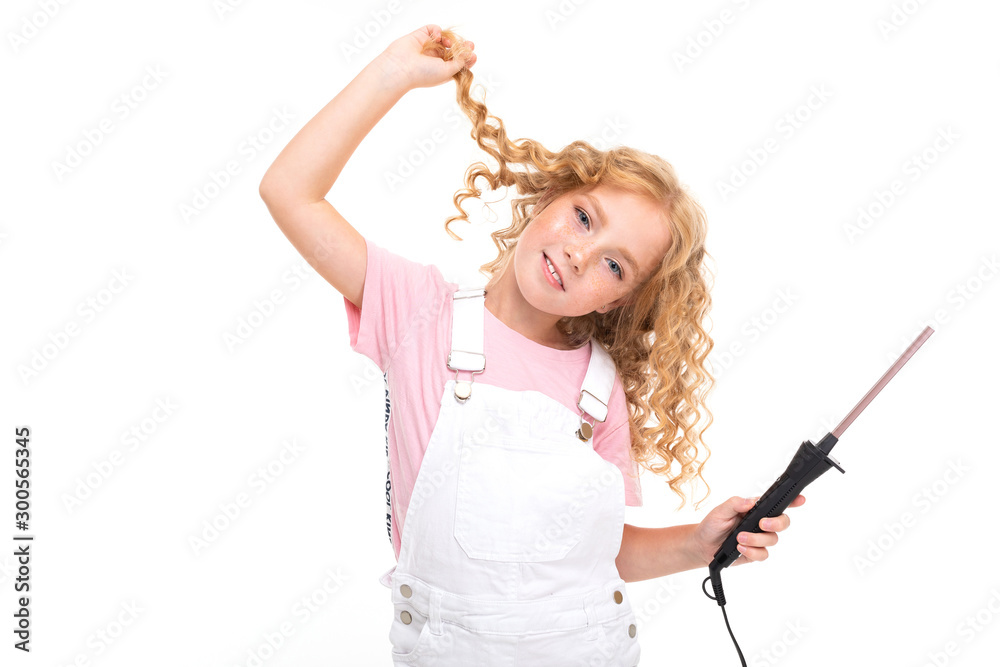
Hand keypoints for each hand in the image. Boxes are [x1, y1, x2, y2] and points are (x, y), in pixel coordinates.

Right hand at [374, 24, 476, 90]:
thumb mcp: (448, 72)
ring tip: (448, 44)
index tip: (474, 55)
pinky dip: (438, 31)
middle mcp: (436, 59)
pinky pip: (434, 29)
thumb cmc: (423, 74)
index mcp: (442, 70)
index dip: (467, 58)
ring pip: (445, 39)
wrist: (401, 68)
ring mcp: (429, 47)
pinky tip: (438, 37)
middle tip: (469, 44)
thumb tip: (470, 54)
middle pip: (454, 50)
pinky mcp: (421, 36)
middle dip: (462, 47)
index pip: (458, 63)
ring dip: (450, 39)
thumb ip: (460, 63)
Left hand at [687, 494, 805, 567]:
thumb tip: (750, 501)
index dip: (792, 501)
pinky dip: (752, 551)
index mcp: (754, 509)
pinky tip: (741, 548)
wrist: (703, 546)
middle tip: (761, 524)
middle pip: (782, 522)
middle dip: (776, 523)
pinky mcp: (755, 553)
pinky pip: (763, 554)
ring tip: (739, 538)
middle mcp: (760, 523)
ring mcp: (760, 539)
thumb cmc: (712, 525)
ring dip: (756, 539)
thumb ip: (735, 504)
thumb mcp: (720, 511)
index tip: (800, 500)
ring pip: (772, 539)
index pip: (776, 503)